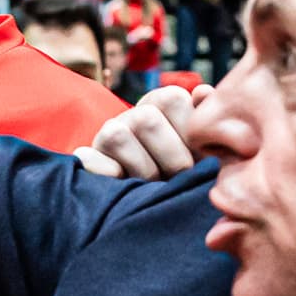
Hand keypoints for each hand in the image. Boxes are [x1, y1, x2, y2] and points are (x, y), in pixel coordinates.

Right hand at [73, 83, 202, 180]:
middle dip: (171, 158)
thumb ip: (207, 122)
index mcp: (163, 104)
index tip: (199, 159)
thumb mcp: (204, 150)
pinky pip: (94, 161)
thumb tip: (204, 93)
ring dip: (143, 171)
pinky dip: (111, 177)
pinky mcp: (87, 157)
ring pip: (117, 136)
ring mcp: (107, 134)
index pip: (173, 99)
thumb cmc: (186, 174)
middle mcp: (133, 113)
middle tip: (179, 179)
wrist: (150, 203)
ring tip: (155, 187)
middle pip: (146, 120)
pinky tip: (127, 188)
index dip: (189, 134)